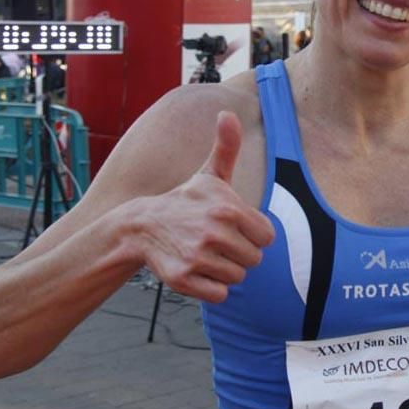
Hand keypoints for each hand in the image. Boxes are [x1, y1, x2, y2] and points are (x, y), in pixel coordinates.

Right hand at [136, 111, 274, 302]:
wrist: (142, 226)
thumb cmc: (185, 200)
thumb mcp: (209, 174)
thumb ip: (226, 147)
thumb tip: (227, 113)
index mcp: (228, 208)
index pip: (266, 237)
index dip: (253, 234)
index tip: (234, 227)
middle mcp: (214, 233)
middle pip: (254, 259)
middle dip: (239, 253)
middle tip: (218, 241)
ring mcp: (197, 258)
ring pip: (237, 277)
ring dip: (225, 270)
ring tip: (206, 254)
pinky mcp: (183, 279)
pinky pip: (219, 295)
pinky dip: (212, 287)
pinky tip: (199, 270)